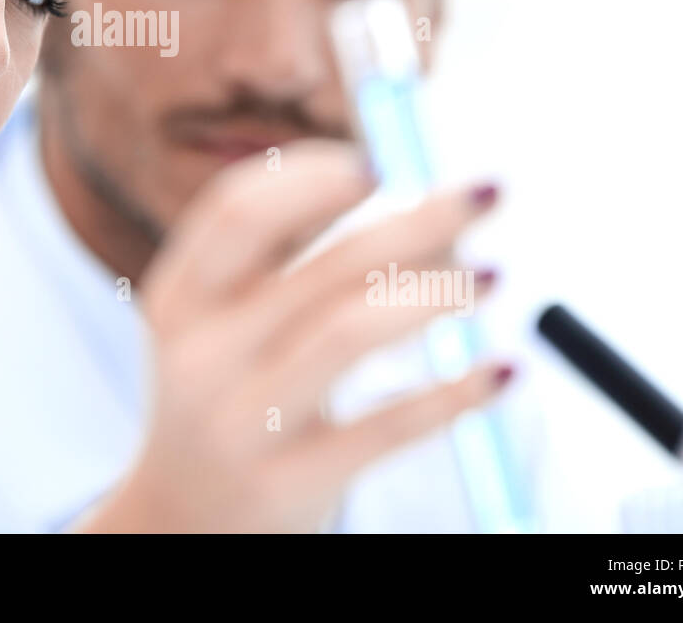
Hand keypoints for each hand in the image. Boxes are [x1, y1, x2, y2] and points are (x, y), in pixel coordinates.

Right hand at [76, 138, 510, 532]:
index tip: (382, 159)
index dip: (313, 175)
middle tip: (485, 192)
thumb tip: (402, 188)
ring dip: (435, 292)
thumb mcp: (218, 323)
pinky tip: (503, 368)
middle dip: (418, 219)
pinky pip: (388, 427)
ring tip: (493, 274)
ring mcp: (242, 422)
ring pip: (349, 332)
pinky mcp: (290, 482)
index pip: (239, 210)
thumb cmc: (223, 395)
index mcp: (178, 297)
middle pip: (322, 264)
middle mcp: (201, 354)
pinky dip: (455, 393)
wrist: (181, 522)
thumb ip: (282, 256)